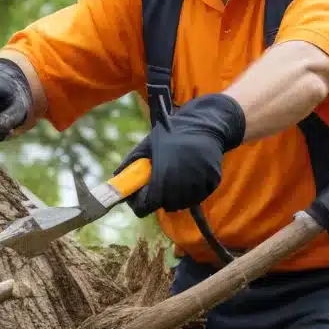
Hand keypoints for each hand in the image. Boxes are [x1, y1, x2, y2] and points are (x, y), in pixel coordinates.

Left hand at [118, 94, 245, 215]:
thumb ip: (130, 163)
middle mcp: (181, 184)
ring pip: (182, 202)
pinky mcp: (212, 183)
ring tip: (175, 174)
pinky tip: (190, 173)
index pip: (147, 205)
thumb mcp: (147, 145)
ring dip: (176, 195)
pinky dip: (192, 190)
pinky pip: (198, 196)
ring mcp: (199, 184)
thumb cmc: (171, 133)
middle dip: (159, 197)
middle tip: (159, 180)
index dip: (141, 202)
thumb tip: (115, 179)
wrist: (204, 123)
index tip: (141, 191)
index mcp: (162, 175)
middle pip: (165, 205)